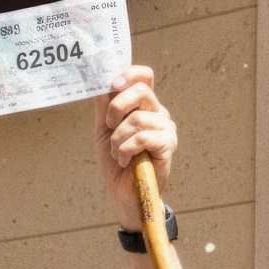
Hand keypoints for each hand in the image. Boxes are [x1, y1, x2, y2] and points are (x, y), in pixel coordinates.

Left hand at [95, 65, 175, 230]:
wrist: (124, 194)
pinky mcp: (167, 145)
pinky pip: (142, 137)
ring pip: (137, 118)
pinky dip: (126, 150)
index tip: (112, 84)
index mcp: (144, 106)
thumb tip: (101, 83)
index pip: (144, 77)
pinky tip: (125, 161)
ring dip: (118, 139)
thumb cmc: (116, 164)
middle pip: (141, 90)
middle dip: (117, 108)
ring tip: (117, 154)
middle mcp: (157, 113)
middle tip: (110, 128)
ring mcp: (165, 128)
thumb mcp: (104, 132)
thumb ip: (104, 108)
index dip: (129, 75)